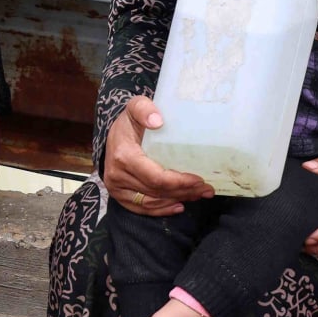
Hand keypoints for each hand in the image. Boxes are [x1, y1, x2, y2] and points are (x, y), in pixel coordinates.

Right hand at [102, 96, 213, 216]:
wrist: (112, 135)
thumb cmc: (129, 121)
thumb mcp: (135, 106)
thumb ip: (144, 109)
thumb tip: (158, 120)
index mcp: (124, 156)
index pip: (156, 177)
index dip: (179, 182)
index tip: (199, 179)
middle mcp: (117, 176)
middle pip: (157, 191)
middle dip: (184, 192)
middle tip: (206, 189)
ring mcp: (117, 188)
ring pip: (151, 202)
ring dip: (176, 200)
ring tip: (197, 195)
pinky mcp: (119, 195)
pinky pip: (141, 208)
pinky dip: (161, 210)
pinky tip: (178, 206)